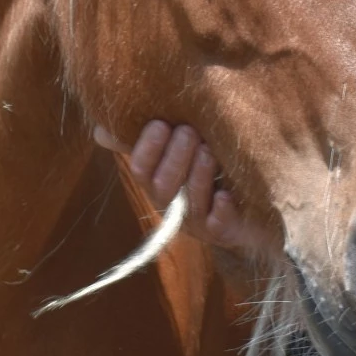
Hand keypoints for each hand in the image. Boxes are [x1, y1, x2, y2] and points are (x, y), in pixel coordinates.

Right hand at [91, 120, 265, 253]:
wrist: (254, 204)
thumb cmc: (209, 165)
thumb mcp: (176, 146)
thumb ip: (141, 138)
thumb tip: (100, 130)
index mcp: (159, 182)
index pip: (142, 170)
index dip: (147, 149)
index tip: (160, 124)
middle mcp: (175, 205)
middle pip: (164, 187)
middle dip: (174, 158)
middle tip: (188, 131)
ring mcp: (199, 221)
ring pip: (190, 204)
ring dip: (197, 176)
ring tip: (209, 150)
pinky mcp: (227, 232)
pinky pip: (218, 227)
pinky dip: (220, 212)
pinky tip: (225, 196)